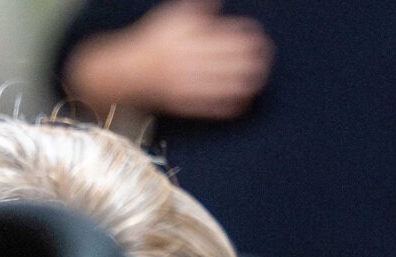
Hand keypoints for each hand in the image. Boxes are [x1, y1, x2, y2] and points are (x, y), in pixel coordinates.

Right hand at [65, 0, 269, 120]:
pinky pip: (220, 107)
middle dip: (258, 59)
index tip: (260, 37)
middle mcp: (194, 62)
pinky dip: (236, 103)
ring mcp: (193, 84)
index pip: (233, 38)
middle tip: (266, 57)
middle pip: (238, 63)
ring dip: (252, 82)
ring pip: (233, 86)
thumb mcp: (175, 16)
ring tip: (260, 76)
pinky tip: (246, 98)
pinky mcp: (191, 104)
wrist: (129, 71)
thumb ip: (202, 8)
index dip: (251, 37)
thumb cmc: (154, 41)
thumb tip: (220, 0)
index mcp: (192, 39)